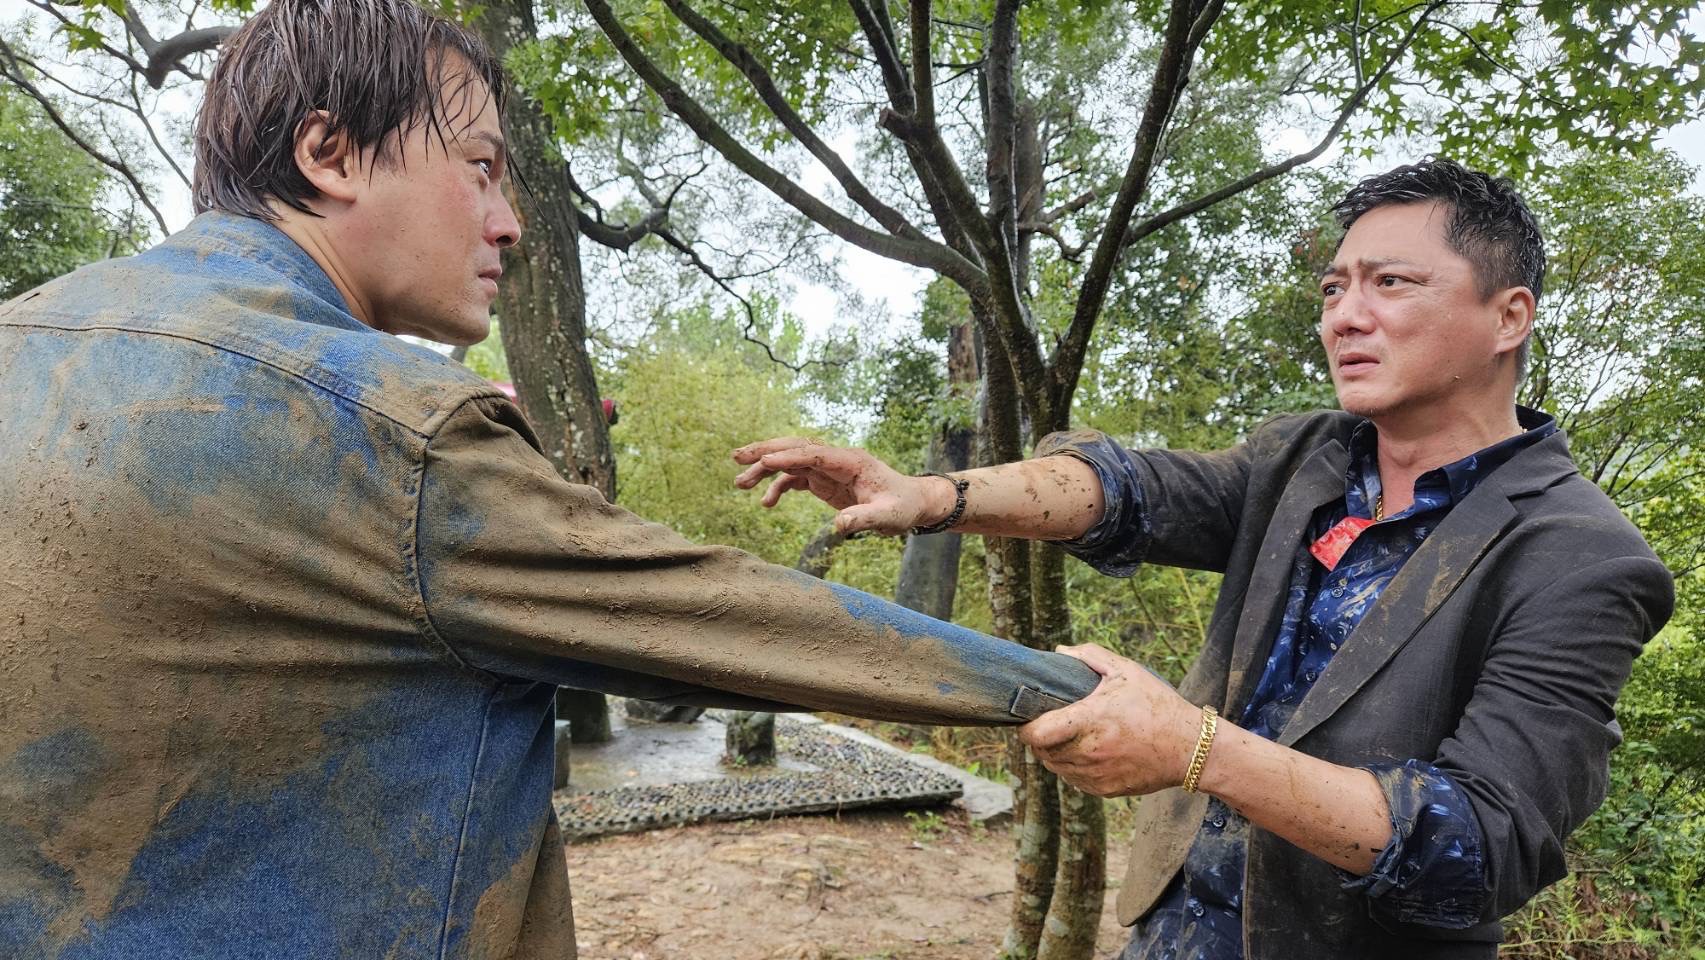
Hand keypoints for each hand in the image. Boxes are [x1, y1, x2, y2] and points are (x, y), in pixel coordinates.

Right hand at [732, 437, 951, 535]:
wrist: (911, 503)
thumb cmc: (902, 507)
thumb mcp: (888, 517)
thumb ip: (863, 520)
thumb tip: (839, 526)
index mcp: (851, 461)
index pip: (814, 454)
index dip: (788, 456)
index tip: (764, 461)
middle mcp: (836, 459)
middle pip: (795, 448)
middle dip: (766, 451)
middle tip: (737, 457)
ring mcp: (828, 468)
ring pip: (790, 461)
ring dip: (765, 469)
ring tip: (739, 483)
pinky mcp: (824, 480)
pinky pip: (795, 478)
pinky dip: (778, 487)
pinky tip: (765, 503)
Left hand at [1018, 644, 1202, 796]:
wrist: (1190, 748)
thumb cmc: (1158, 705)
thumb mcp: (1127, 671)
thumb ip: (1091, 656)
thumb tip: (1060, 651)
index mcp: (1089, 721)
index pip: (1036, 733)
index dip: (1026, 727)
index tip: (1028, 717)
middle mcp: (1089, 752)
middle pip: (1041, 752)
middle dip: (1039, 738)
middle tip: (1049, 723)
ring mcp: (1096, 775)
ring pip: (1056, 768)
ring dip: (1054, 754)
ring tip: (1067, 737)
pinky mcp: (1105, 790)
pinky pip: (1074, 781)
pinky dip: (1072, 768)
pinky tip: (1086, 752)